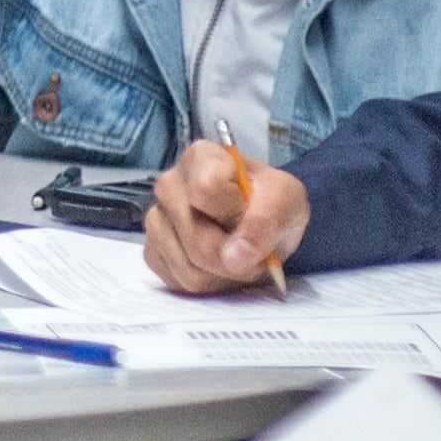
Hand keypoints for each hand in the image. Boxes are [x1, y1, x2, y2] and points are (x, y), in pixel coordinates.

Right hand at [144, 141, 305, 291]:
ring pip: (189, 268)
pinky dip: (209, 282)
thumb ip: (266, 221)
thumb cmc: (271, 202)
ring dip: (225, 274)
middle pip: (198, 241)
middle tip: (253, 249)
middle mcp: (169, 185)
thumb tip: (233, 258)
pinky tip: (219, 265)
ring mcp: (156, 219)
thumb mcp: (287, 200)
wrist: (261, 222)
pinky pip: (180, 282)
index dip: (234, 214)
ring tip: (238, 256)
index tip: (250, 213)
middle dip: (234, 258)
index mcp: (200, 158)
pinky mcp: (152, 250)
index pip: (206, 191)